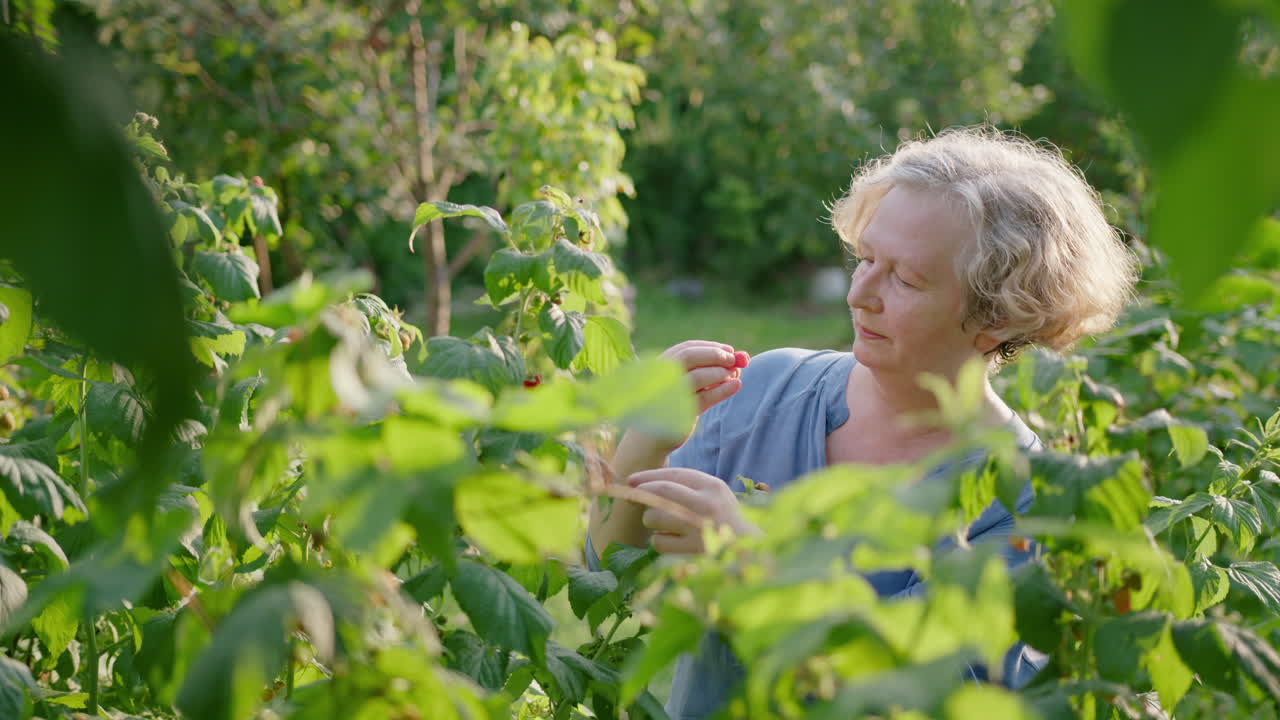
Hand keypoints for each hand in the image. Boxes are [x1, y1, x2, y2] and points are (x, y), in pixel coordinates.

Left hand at [627, 467, 759, 554]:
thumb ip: (687, 485)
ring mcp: (699, 528)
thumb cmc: (725, 519)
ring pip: (654, 517)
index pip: (674, 475)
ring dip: (651, 520)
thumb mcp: (714, 494)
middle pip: (660, 492)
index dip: (648, 475)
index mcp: (713, 486)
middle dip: (641, 494)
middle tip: (631, 498)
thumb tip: (642, 483)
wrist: (748, 551)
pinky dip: (659, 540)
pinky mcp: (692, 550)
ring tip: (663, 524)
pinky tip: (671, 540)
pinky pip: (658, 541)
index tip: (631, 480)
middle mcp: (706, 504)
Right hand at [656, 340, 748, 448]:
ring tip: (734, 374)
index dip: (710, 347)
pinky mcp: (679, 413)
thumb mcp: (687, 384)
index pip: (686, 348)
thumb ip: (709, 370)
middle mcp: (660, 377)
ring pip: (696, 377)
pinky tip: (736, 385)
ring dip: (719, 372)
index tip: (729, 350)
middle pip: (688, 357)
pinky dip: (722, 391)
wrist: (651, 437)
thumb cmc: (673, 405)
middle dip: (714, 355)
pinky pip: (704, 398)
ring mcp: (668, 395)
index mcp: (659, 366)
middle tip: (734, 359)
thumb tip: (740, 357)